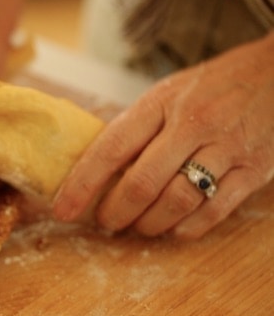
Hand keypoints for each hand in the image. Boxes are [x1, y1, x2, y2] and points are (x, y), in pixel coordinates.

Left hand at [53, 32, 273, 238]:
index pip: (111, 148)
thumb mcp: (166, 93)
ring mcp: (225, 148)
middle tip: (104, 223)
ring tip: (137, 226)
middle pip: (141, 182)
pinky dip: (186, 229)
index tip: (61, 209)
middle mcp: (192, 124)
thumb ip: (136, 127)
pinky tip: (173, 230)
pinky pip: (213, 212)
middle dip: (114, 212)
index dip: (82, 184)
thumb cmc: (211, 85)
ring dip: (148, 224)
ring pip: (176, 201)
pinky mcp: (253, 170)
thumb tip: (95, 168)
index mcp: (161, 103)